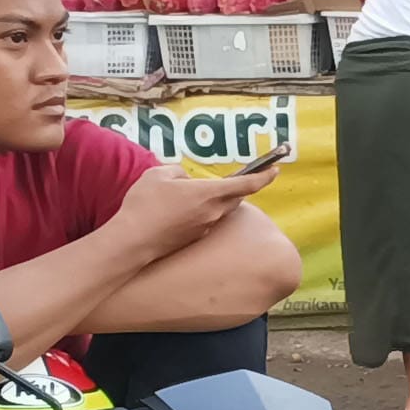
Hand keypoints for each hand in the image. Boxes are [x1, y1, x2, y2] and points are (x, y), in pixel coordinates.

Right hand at [110, 162, 273, 260]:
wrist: (133, 240)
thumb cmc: (145, 204)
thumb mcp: (158, 174)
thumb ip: (178, 171)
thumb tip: (187, 180)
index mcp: (208, 193)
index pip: (246, 184)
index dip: (264, 176)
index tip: (275, 169)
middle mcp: (213, 211)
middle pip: (235, 197)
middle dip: (236, 187)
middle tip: (232, 179)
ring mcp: (206, 227)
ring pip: (219, 209)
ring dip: (213, 200)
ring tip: (188, 195)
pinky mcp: (196, 238)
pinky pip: (205, 220)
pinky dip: (199, 213)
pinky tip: (177, 212)